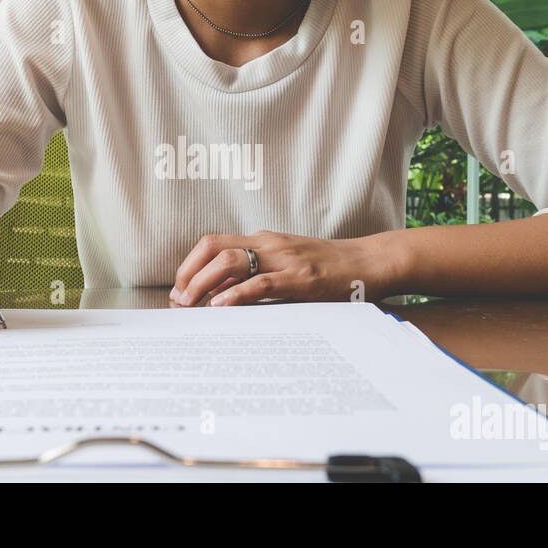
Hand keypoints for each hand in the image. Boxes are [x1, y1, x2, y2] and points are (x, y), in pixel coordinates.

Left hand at [169, 231, 392, 306]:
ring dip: (203, 283)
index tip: (179, 289)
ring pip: (231, 261)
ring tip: (191, 304)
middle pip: (214, 248)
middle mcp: (269, 244)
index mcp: (264, 240)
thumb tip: (220, 293)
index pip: (213, 243)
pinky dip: (236, 294)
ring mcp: (284, 259)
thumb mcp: (288, 265)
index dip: (190, 264)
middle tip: (178, 300)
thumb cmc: (329, 269)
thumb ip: (257, 274)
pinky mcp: (300, 278)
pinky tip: (221, 306)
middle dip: (189, 273)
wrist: (369, 262)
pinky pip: (261, 283)